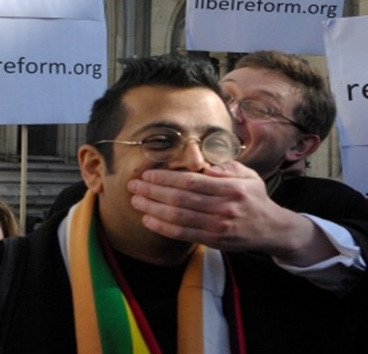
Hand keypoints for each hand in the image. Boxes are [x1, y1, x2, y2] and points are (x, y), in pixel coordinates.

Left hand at [128, 162, 336, 265]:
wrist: (272, 229)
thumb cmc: (255, 197)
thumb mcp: (248, 175)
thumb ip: (226, 167)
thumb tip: (205, 165)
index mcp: (231, 187)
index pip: (191, 181)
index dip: (166, 178)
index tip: (148, 173)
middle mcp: (224, 207)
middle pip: (180, 199)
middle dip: (153, 191)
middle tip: (134, 185)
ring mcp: (218, 227)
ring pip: (178, 218)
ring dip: (153, 209)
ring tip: (135, 200)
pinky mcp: (214, 241)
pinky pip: (183, 234)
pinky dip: (163, 227)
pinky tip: (148, 219)